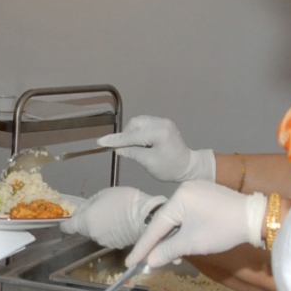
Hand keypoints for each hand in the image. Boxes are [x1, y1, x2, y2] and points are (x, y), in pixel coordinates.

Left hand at [59, 186, 165, 247]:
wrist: (147, 216)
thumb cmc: (124, 200)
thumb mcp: (102, 194)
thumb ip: (88, 204)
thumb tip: (82, 211)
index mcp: (86, 222)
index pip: (68, 227)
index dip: (66, 224)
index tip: (66, 221)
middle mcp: (93, 235)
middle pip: (85, 229)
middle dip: (89, 221)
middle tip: (100, 210)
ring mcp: (105, 242)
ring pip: (97, 233)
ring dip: (101, 227)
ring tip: (114, 216)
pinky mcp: (117, 246)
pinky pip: (109, 237)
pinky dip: (111, 232)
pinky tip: (121, 223)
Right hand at [99, 116, 214, 182]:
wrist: (189, 167)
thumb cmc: (170, 168)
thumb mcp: (149, 163)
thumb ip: (132, 153)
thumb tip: (117, 148)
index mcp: (159, 133)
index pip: (133, 135)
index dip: (116, 140)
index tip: (101, 142)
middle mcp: (161, 122)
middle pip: (135, 124)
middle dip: (126, 135)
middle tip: (122, 148)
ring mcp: (163, 121)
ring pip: (139, 122)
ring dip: (132, 133)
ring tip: (133, 146)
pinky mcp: (163, 124)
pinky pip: (145, 124)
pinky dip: (138, 132)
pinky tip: (140, 142)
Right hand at [125, 181, 266, 268]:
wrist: (256, 218)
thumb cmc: (223, 229)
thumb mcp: (193, 243)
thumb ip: (168, 251)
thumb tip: (150, 261)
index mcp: (178, 197)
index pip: (155, 226)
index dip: (142, 247)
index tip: (130, 262)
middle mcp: (184, 189)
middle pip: (166, 221)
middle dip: (162, 244)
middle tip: (156, 262)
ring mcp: (197, 190)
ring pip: (178, 218)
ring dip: (176, 238)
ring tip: (177, 257)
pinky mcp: (208, 194)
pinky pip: (189, 213)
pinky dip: (186, 228)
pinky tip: (188, 241)